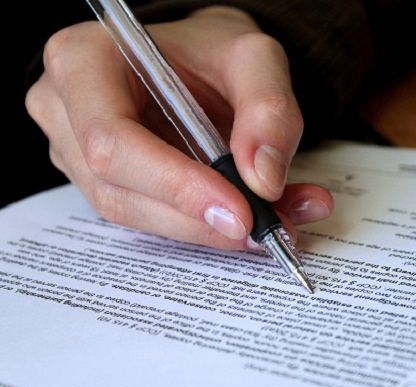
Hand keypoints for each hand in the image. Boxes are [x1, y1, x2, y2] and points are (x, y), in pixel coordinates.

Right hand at [26, 6, 332, 249]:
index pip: (112, 140)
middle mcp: (66, 110)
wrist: (199, 61)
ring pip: (134, 215)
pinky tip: (248, 216)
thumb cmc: (212, 51)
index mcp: (83, 60)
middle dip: (197, 219)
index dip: (175, 186)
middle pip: (118, 190)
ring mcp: (76, 151)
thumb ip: (268, 108)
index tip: (239, 214)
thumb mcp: (254, 57)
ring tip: (272, 220)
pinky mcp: (102, 180)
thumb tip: (263, 180)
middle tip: (266, 229)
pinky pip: (148, 218)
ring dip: (206, 229)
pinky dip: (202, 225)